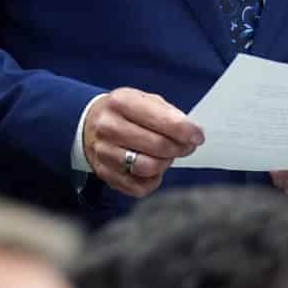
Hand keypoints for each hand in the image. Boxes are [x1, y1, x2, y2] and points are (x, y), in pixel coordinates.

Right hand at [82, 88, 203, 198]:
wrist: (89, 124)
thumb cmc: (125, 112)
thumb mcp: (144, 100)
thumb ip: (168, 113)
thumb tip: (191, 133)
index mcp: (121, 102)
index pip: (160, 119)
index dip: (184, 130)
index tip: (198, 136)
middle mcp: (108, 126)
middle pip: (157, 146)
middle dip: (179, 148)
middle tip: (186, 146)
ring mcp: (104, 152)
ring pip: (147, 168)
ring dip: (165, 164)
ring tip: (167, 156)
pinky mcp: (104, 173)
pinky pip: (138, 187)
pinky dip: (152, 181)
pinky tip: (153, 170)